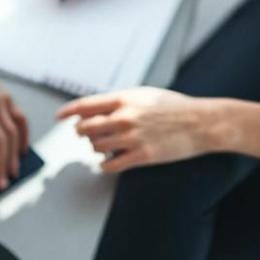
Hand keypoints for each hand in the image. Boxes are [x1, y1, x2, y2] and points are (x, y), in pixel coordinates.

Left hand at [57, 87, 217, 172]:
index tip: (59, 117)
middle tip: (85, 135)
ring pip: (96, 147)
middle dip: (82, 133)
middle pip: (85, 129)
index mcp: (123, 99)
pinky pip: (111, 165)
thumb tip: (98, 108)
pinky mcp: (141, 156)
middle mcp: (123, 118)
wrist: (201, 122)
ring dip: (96, 148)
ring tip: (104, 146)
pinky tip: (109, 162)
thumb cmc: (174, 106)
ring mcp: (131, 138)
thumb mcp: (144, 95)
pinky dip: (105, 164)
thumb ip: (120, 101)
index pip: (84, 105)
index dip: (68, 112)